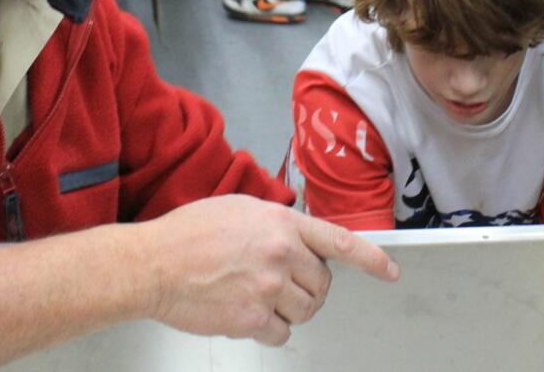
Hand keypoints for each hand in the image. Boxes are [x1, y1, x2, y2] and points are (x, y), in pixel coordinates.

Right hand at [139, 195, 398, 345]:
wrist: (154, 263)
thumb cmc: (189, 233)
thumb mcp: (242, 209)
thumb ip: (277, 223)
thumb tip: (298, 239)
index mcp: (282, 224)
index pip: (341, 242)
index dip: (371, 259)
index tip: (389, 272)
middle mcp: (281, 254)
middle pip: (322, 285)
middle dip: (309, 288)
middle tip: (282, 283)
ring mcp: (268, 288)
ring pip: (306, 311)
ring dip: (290, 309)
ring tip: (261, 295)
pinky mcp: (251, 318)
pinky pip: (281, 333)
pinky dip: (270, 329)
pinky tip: (248, 312)